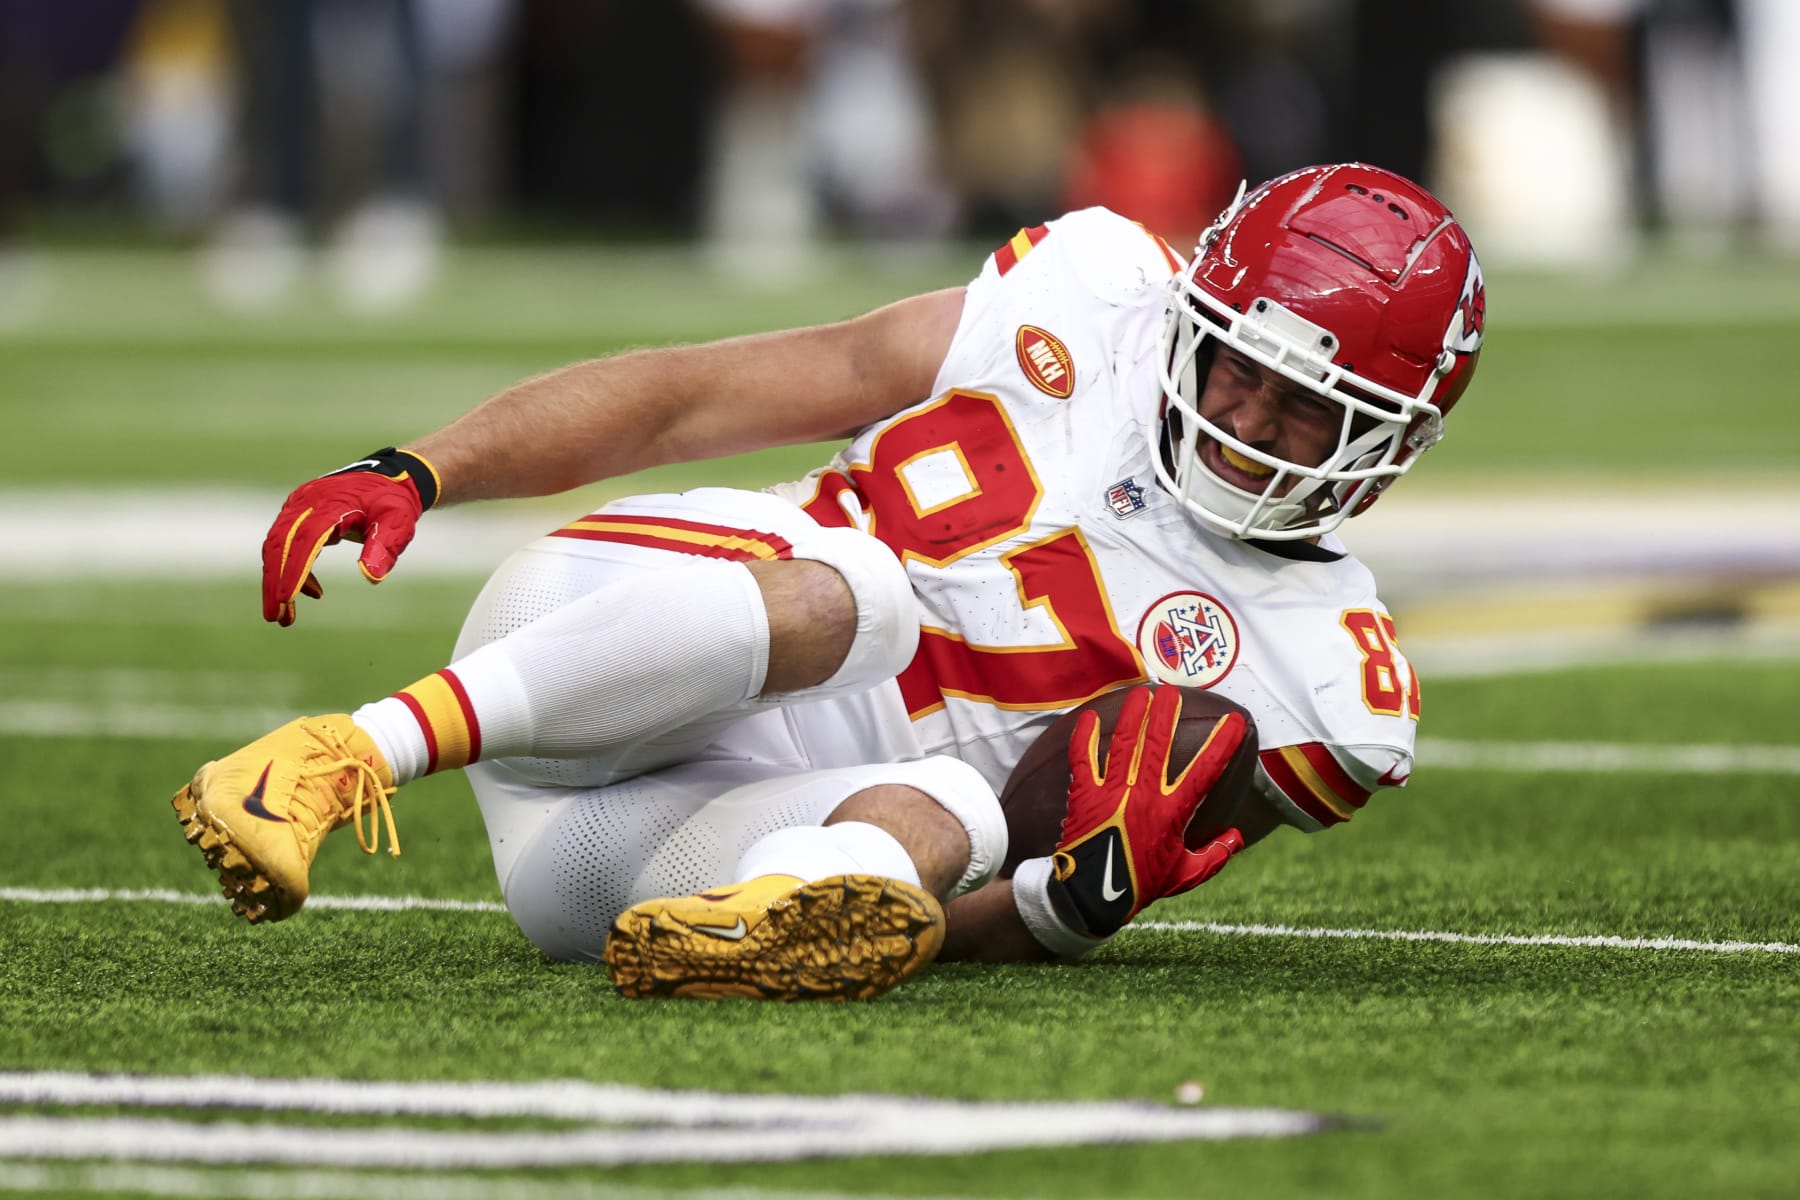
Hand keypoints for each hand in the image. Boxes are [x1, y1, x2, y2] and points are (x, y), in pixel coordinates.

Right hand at [261, 448, 439, 625]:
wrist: (385, 479)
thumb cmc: (392, 503)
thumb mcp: (398, 523)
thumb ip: (384, 547)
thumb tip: (371, 577)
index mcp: (331, 504)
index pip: (306, 539)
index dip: (294, 570)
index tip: (286, 600)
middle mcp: (307, 503)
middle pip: (280, 544)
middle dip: (274, 582)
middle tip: (275, 617)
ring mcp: (298, 507)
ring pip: (277, 546)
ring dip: (277, 581)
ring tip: (285, 616)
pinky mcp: (296, 514)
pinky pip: (285, 544)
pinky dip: (292, 570)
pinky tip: (310, 591)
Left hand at [1047, 685, 1248, 936]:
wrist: (1093, 897)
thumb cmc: (1141, 885)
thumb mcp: (1186, 875)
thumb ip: (1215, 855)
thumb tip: (1237, 837)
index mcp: (1172, 813)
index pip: (1205, 772)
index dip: (1223, 744)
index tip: (1236, 722)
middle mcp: (1143, 796)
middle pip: (1158, 745)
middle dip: (1167, 714)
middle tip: (1172, 692)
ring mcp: (1112, 793)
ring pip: (1125, 744)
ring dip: (1134, 716)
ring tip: (1140, 693)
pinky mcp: (1084, 795)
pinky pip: (1083, 759)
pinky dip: (1085, 737)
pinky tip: (1087, 716)